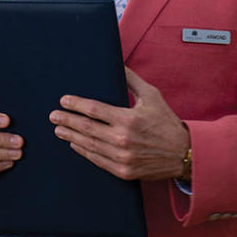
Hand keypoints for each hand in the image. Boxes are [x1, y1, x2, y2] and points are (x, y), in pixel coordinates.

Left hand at [49, 67, 189, 180]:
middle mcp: (123, 139)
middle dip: (66, 120)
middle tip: (53, 116)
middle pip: (86, 128)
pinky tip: (75, 144)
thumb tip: (118, 65)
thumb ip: (132, 81)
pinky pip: (97, 160)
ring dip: (71, 136)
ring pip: (89, 145)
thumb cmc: (167, 123)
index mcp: (128, 119)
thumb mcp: (152, 96)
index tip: (64, 101)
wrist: (184, 154)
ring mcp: (122, 157)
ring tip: (59, 130)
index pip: (93, 110)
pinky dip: (84, 152)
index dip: (75, 105)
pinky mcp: (123, 171)